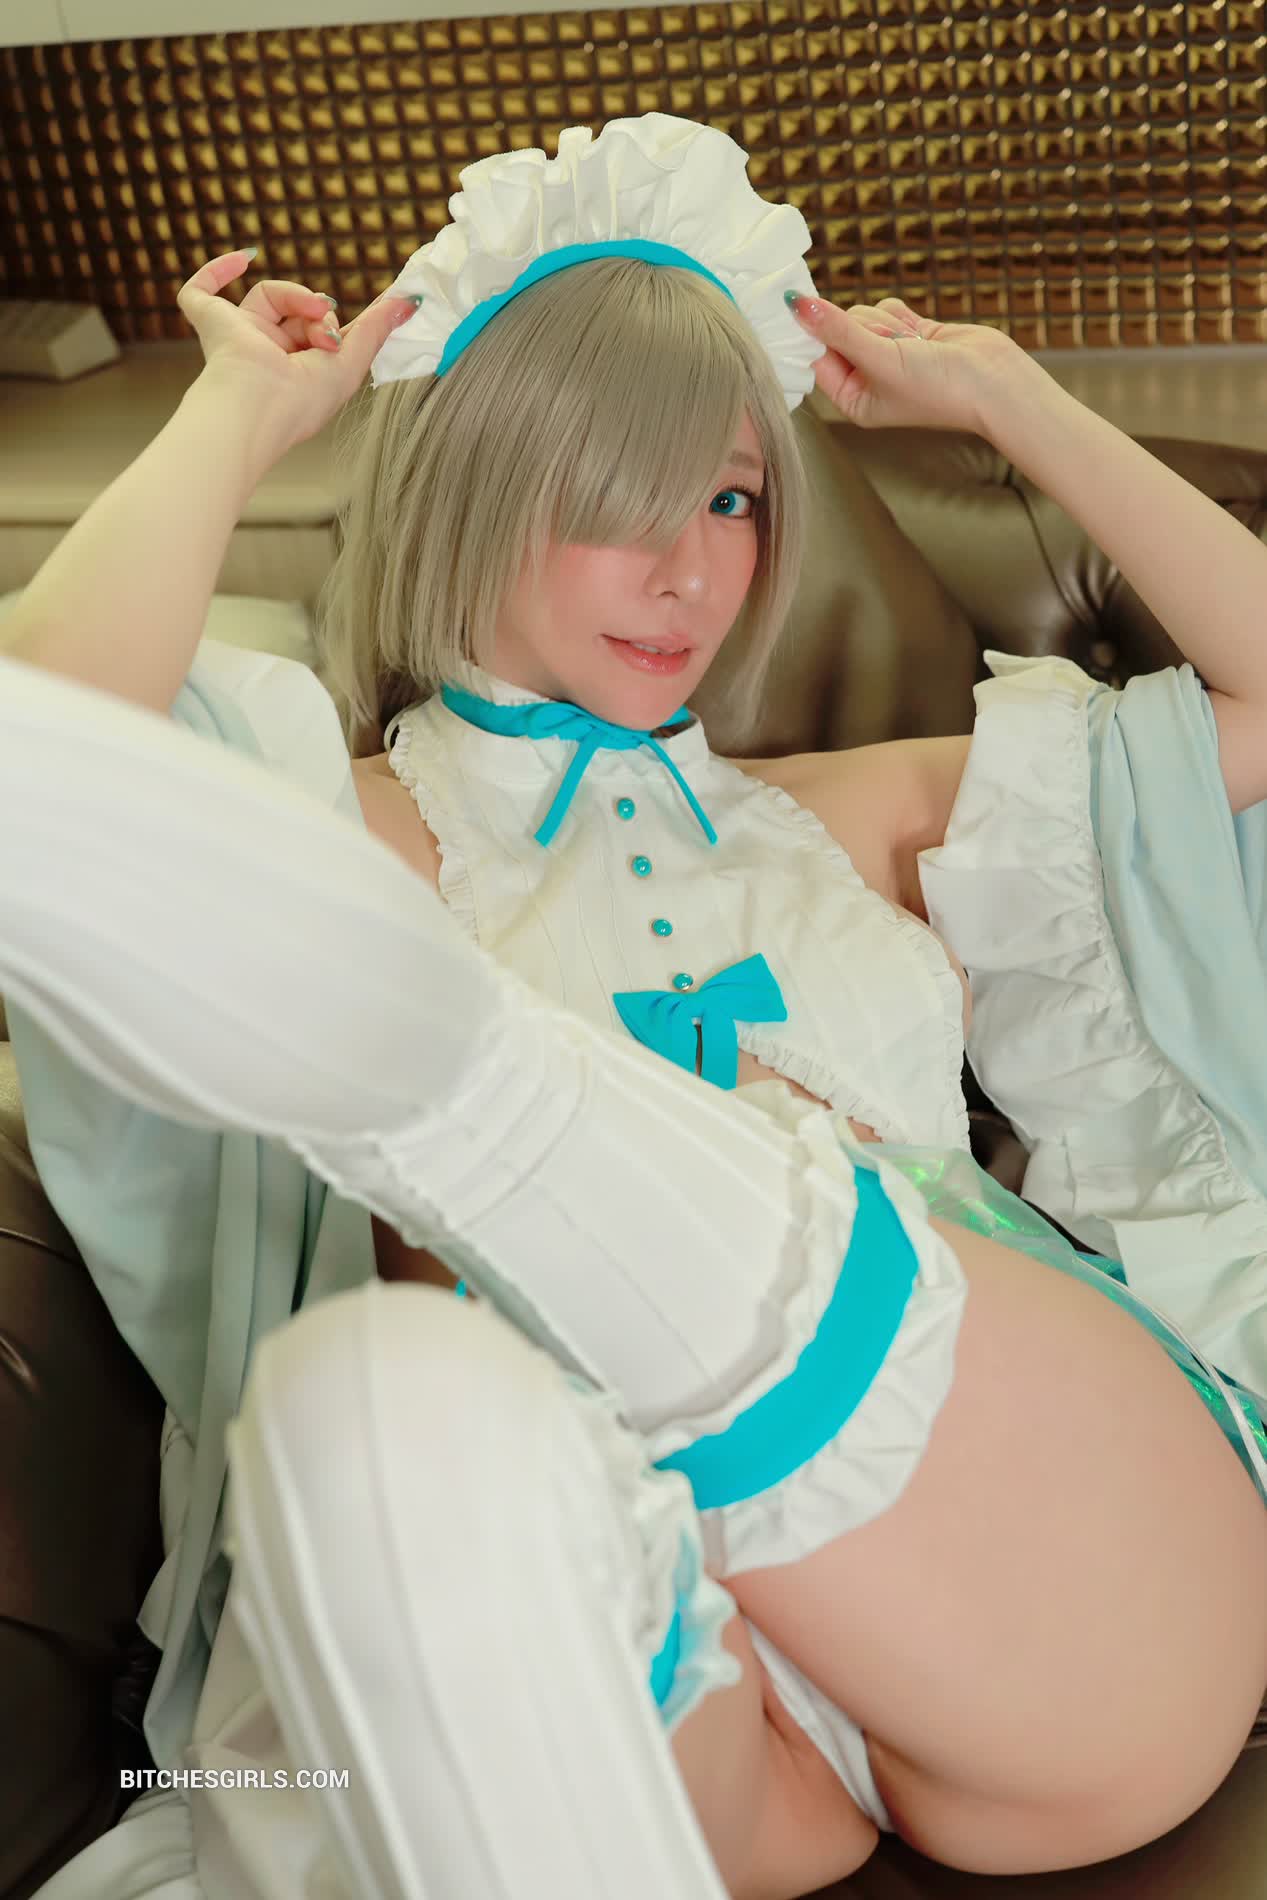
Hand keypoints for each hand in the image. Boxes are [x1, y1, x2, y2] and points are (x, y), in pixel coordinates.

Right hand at [176, 248, 421, 455]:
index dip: (336, 325)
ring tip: (314, 313)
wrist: (256, 404)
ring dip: (295, 296)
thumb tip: (411, 303)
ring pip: (269, 295)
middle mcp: (266, 356)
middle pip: (299, 311)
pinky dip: (218, 270)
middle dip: (321, 315)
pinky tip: (246, 258)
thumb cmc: (303, 400)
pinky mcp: (209, 322)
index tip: (373, 308)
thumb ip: (377, 329)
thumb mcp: (352, 362)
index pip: (320, 333)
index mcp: (296, 372)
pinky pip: (202, 289)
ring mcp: (236, 338)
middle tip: (329, 334)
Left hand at [789, 293, 1034, 435]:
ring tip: (914, 345)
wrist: (995, 382)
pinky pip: (887, 309)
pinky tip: (922, 335)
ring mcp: (887, 356)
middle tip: (890, 345)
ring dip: (888, 322)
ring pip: (864, 315)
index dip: (812, 332)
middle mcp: (866, 380)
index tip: (803, 305)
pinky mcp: (908, 335)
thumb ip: (838, 330)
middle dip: (865, 328)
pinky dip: (902, 316)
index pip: (816, 357)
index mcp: (852, 399)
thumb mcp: (881, 359)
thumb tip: (797, 305)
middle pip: (839, 330)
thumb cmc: (939, 388)